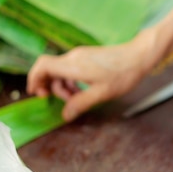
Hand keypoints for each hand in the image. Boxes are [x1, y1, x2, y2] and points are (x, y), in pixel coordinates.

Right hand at [27, 39, 157, 121]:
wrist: (139, 56)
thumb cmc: (122, 74)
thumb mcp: (101, 94)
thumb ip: (80, 104)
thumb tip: (65, 116)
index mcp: (73, 65)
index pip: (42, 65)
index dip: (33, 78)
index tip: (35, 93)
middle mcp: (73, 57)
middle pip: (49, 69)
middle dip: (51, 87)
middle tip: (62, 102)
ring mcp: (80, 56)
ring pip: (60, 70)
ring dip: (62, 86)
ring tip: (76, 99)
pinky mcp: (86, 57)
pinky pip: (70, 68)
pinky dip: (70, 81)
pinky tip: (82, 91)